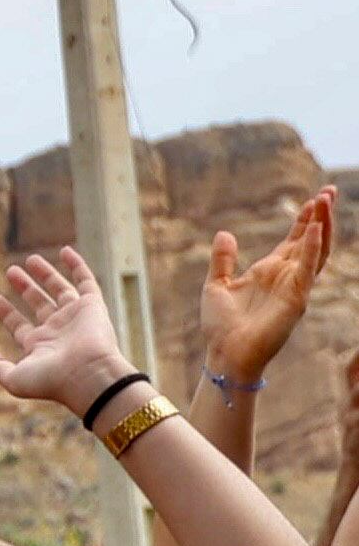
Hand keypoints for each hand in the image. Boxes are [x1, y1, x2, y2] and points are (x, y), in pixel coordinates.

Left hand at [0, 248, 140, 413]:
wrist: (89, 375)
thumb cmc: (52, 380)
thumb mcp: (14, 378)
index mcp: (40, 346)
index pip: (19, 325)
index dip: (6, 312)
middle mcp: (58, 330)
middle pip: (39, 304)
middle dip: (25, 288)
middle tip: (11, 271)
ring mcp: (76, 317)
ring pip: (59, 290)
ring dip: (46, 274)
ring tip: (29, 259)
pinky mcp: (93, 306)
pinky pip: (86, 281)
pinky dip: (77, 265)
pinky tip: (64, 250)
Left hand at [200, 187, 334, 388]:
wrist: (225, 354)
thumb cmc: (221, 326)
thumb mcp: (216, 284)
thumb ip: (223, 259)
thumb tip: (225, 233)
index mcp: (270, 272)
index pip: (294, 240)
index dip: (305, 219)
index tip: (315, 198)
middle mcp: (287, 277)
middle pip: (311, 240)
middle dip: (321, 216)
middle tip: (329, 191)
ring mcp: (295, 287)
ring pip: (316, 250)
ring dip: (321, 226)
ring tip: (325, 201)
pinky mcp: (296, 299)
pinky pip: (307, 268)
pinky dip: (312, 248)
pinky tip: (315, 228)